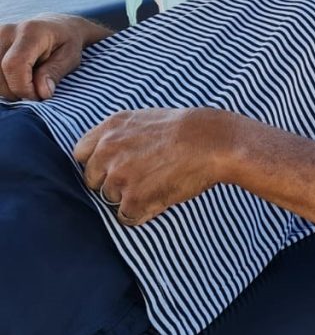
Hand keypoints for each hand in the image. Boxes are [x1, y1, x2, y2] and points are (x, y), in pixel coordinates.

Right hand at [0, 15, 93, 100]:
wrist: (56, 25)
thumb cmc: (66, 42)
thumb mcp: (71, 57)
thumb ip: (55, 72)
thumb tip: (42, 93)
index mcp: (31, 31)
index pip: (14, 64)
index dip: (22, 87)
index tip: (38, 96)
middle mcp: (7, 31)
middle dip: (16, 91)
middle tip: (35, 91)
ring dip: (6, 88)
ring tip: (26, 82)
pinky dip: (1, 83)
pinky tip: (14, 79)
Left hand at [74, 108, 227, 226]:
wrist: (214, 142)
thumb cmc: (189, 129)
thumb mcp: (147, 118)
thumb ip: (121, 135)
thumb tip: (107, 154)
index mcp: (110, 129)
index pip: (80, 154)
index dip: (97, 163)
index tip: (113, 166)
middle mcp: (107, 151)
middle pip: (92, 180)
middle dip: (112, 183)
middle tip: (141, 178)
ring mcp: (118, 176)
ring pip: (110, 199)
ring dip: (130, 197)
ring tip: (158, 184)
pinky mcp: (131, 199)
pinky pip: (126, 216)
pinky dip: (143, 212)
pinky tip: (162, 196)